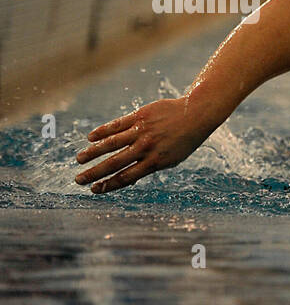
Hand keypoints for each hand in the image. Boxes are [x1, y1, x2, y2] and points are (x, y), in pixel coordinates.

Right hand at [75, 98, 214, 193]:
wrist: (196, 114)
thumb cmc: (183, 141)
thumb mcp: (171, 159)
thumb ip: (148, 168)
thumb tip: (126, 180)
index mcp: (155, 162)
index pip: (126, 177)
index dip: (108, 185)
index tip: (94, 189)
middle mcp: (146, 148)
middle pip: (114, 163)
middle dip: (94, 173)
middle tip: (78, 179)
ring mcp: (141, 131)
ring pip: (111, 144)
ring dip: (92, 152)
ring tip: (79, 159)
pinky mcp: (139, 116)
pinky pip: (116, 125)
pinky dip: (102, 132)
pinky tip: (90, 138)